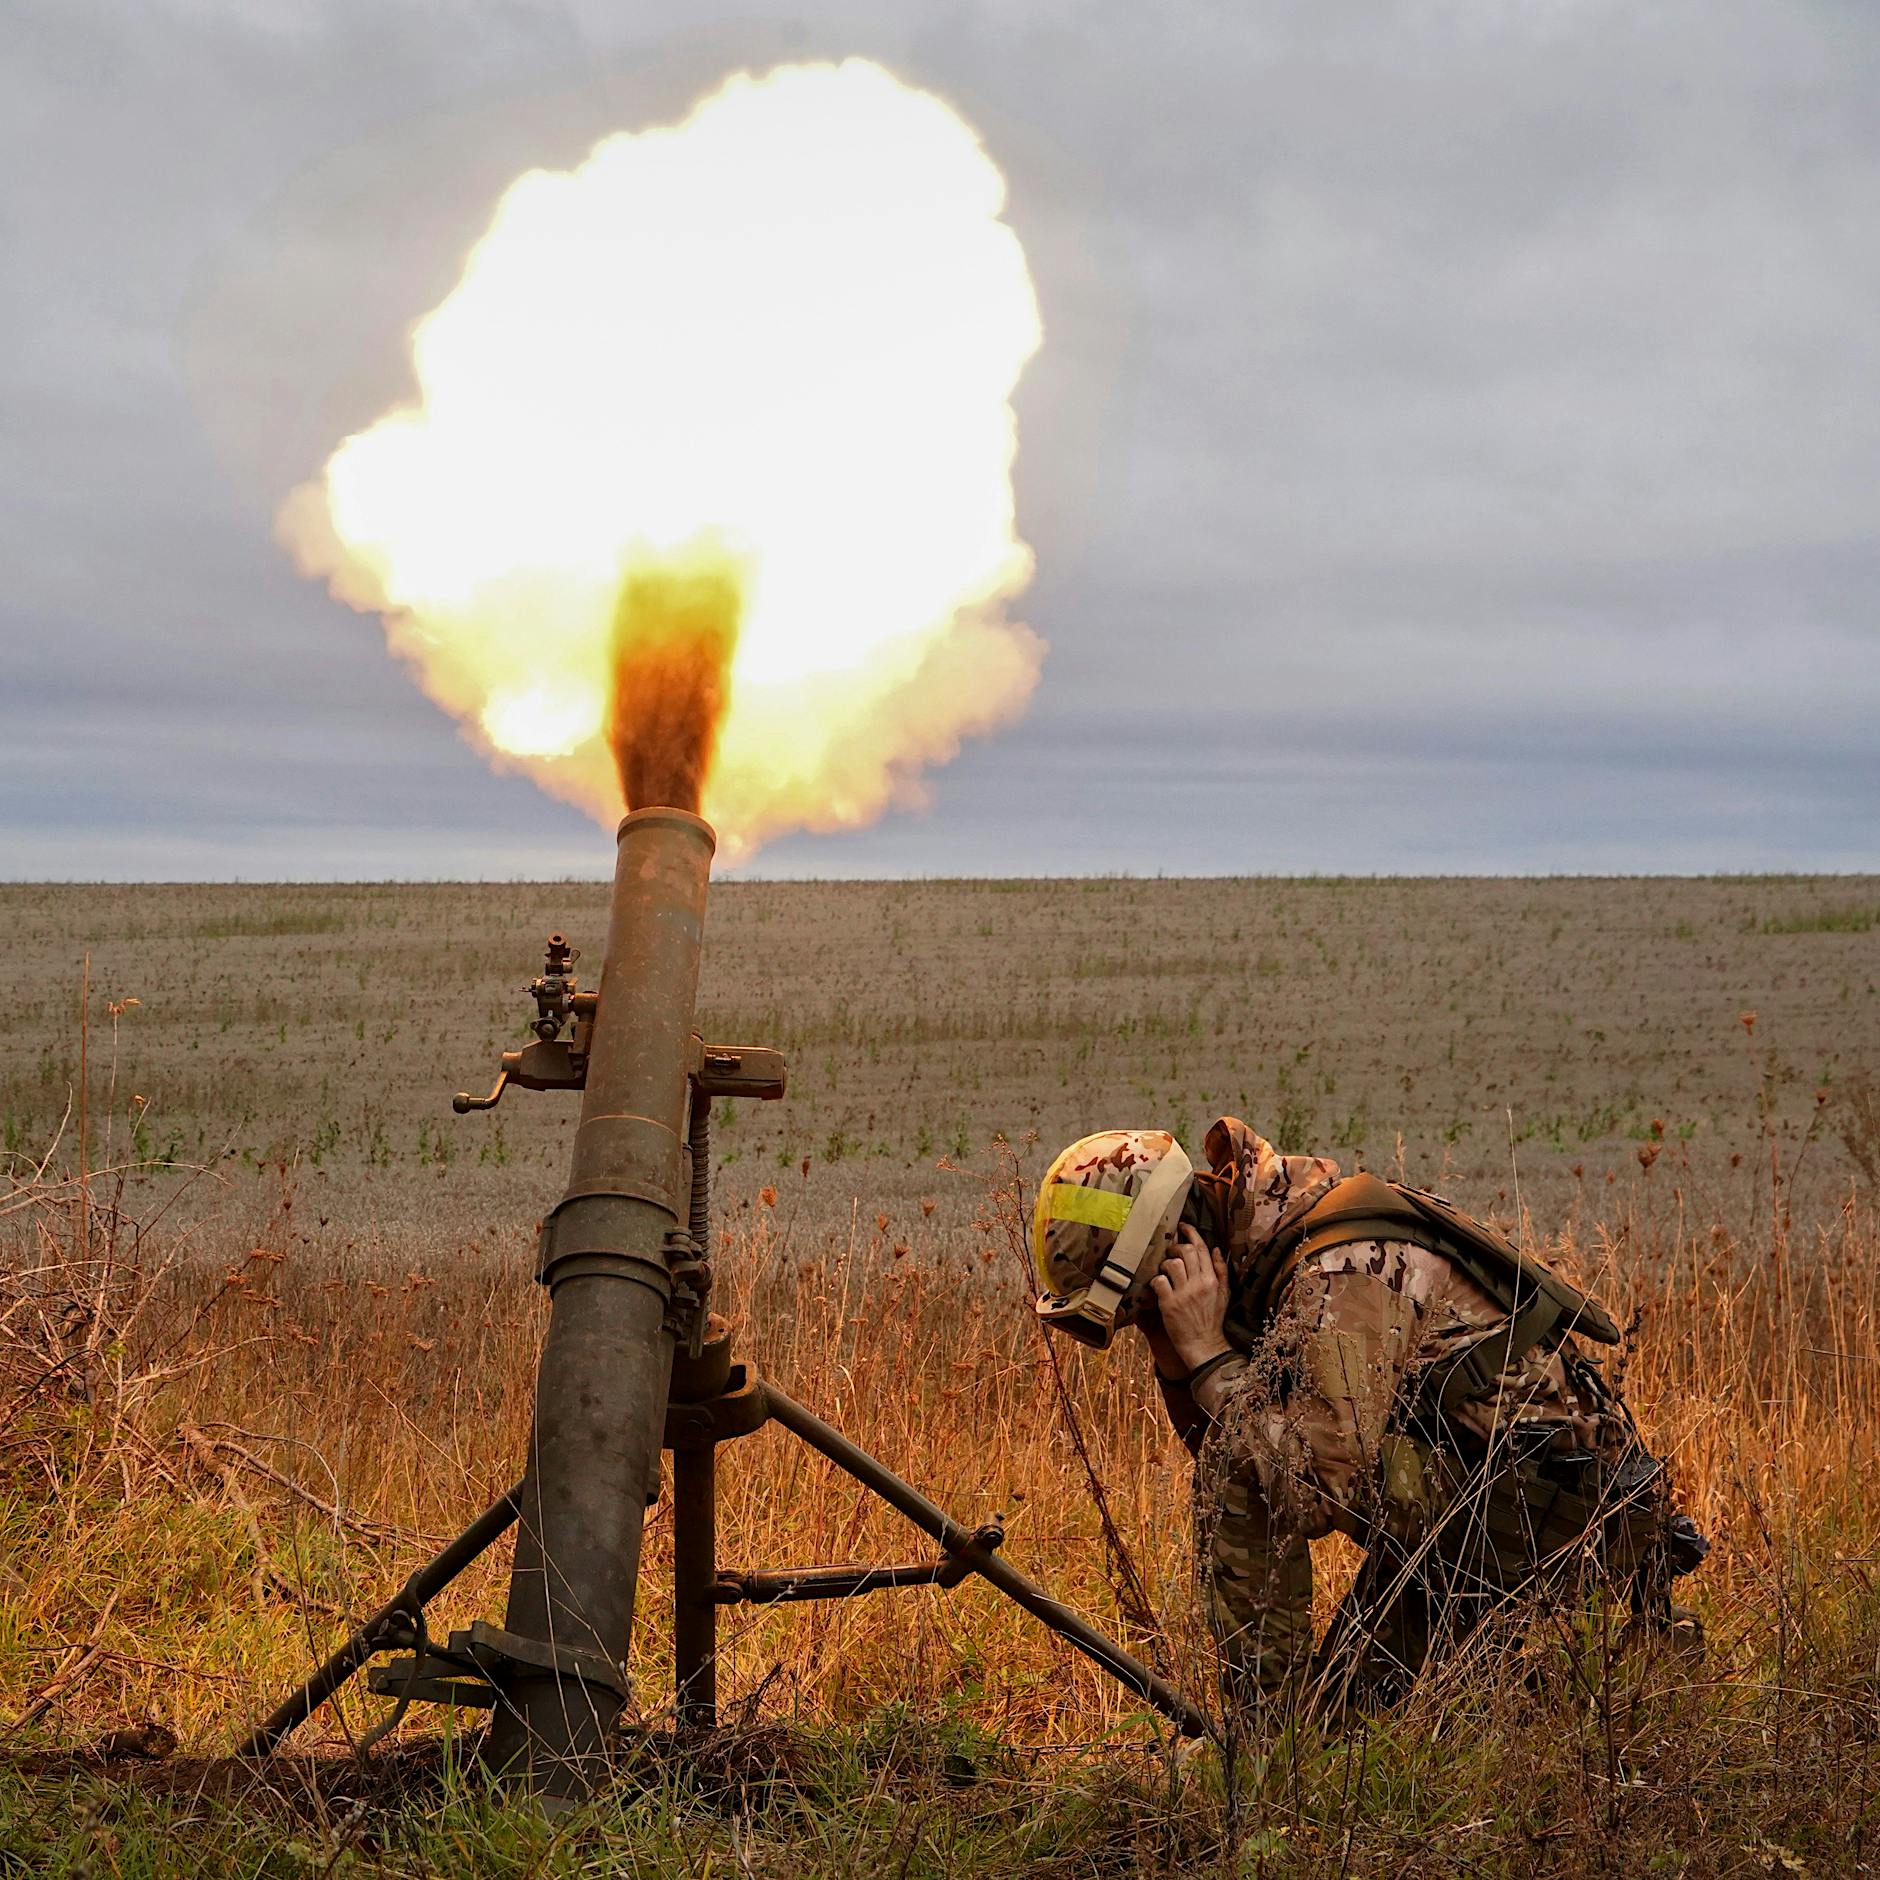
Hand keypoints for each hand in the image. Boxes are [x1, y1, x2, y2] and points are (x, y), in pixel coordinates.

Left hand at [1150, 1224, 1231, 1373]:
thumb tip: (1216, 1248)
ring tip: (1166, 1271)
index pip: (1202, 1248)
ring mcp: (1184, 1293)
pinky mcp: (1169, 1304)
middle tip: (1170, 1251)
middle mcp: (1199, 1284)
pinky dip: (1156, 1281)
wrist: (1204, 1344)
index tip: (1183, 1226)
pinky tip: (1159, 1287)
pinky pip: (1159, 1281)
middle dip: (1176, 1246)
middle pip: (1186, 1252)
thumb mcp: (1224, 1294)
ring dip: (1165, 1264)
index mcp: (1212, 1280)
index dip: (1191, 1233)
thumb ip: (1221, 1270)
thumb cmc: (1212, 1319)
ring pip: (1171, 1264)